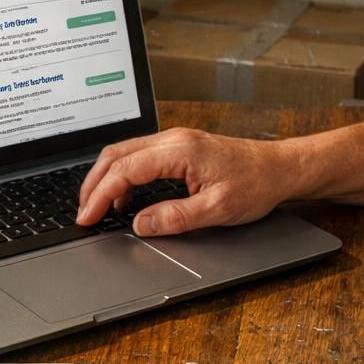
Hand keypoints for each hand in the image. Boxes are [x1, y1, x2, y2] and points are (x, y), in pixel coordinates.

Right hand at [76, 128, 294, 235]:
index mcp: (179, 150)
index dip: (99, 195)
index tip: (87, 217)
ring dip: (106, 180)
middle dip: (93, 185)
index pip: (124, 169)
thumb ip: (175, 217)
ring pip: (124, 154)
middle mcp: (172, 139)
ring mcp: (174, 141)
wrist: (280, 168)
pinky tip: (124, 198)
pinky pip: (139, 157)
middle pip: (116, 156)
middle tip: (84, 214)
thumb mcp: (217, 210)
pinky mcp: (178, 148)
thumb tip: (139, 224)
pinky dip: (123, 176)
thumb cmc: (256, 184)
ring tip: (99, 209)